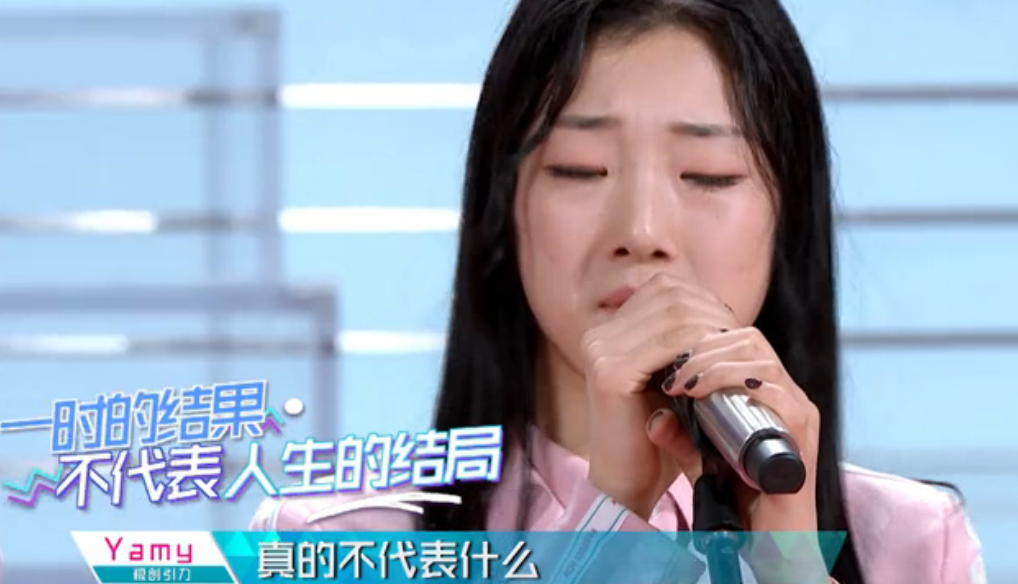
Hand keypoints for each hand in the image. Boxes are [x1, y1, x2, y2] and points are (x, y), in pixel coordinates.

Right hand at [581, 272, 737, 518]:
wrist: (629, 483)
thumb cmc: (658, 435)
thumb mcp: (671, 379)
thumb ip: (682, 344)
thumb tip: (720, 311)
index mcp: (609, 331)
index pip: (664, 288)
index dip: (704, 299)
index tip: (731, 326)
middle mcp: (599, 335)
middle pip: (669, 294)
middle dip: (712, 311)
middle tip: (740, 337)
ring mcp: (600, 351)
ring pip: (673, 313)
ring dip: (710, 327)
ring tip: (732, 350)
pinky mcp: (610, 373)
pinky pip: (667, 343)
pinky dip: (699, 349)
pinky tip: (716, 364)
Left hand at [651, 325, 819, 532]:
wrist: (766, 539)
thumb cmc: (737, 495)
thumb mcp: (699, 458)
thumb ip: (679, 436)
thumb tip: (656, 416)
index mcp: (767, 391)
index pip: (739, 341)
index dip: (702, 340)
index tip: (667, 359)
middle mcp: (787, 395)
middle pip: (750, 342)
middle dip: (704, 348)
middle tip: (673, 372)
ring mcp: (798, 414)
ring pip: (763, 363)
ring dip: (717, 365)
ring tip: (685, 383)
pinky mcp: (803, 437)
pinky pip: (780, 396)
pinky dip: (742, 386)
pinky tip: (709, 391)